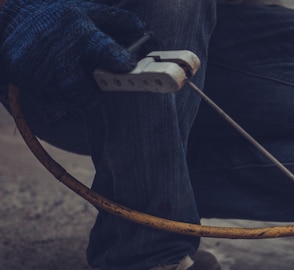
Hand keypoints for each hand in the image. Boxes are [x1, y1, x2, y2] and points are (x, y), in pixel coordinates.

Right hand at [0, 0, 143, 104]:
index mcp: (79, 31)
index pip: (103, 49)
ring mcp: (39, 65)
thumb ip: (117, 21)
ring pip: (64, 97)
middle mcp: (59, 49)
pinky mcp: (25, 76)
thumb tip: (142, 29)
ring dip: (76, 97)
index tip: (128, 67)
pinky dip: (58, 96)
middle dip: (91, 94)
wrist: (15, 18)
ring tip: (77, 85)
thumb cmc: (59, 17)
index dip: (118, 61)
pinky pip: (49, 98)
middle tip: (96, 90)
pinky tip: (59, 83)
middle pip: (78, 86)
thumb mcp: (88, 11)